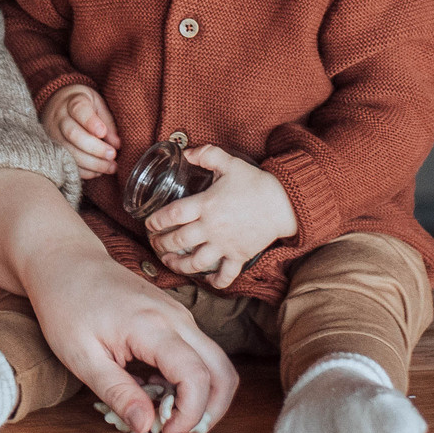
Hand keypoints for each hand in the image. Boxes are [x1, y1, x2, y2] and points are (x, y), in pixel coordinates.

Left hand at [0, 167, 238, 432]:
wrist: (64, 261)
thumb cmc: (66, 304)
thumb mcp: (80, 356)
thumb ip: (117, 392)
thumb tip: (147, 426)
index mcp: (153, 326)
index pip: (197, 377)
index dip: (190, 415)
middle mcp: (177, 318)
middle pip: (223, 372)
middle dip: (210, 411)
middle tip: (178, 432)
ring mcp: (179, 314)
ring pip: (216, 362)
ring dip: (203, 396)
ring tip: (167, 414)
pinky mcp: (175, 316)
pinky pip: (199, 352)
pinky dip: (192, 379)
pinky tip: (157, 389)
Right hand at [41, 84, 118, 178]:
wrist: (56, 105)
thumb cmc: (83, 105)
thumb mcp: (97, 104)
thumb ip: (107, 122)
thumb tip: (116, 144)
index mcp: (73, 102)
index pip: (79, 110)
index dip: (91, 122)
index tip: (103, 132)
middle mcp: (59, 117)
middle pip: (72, 134)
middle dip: (95, 148)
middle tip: (112, 155)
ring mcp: (53, 135)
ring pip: (69, 152)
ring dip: (92, 163)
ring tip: (111, 167)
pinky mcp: (52, 150)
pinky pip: (66, 164)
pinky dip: (84, 171)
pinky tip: (98, 171)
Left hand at [143, 144, 297, 289]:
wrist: (285, 203)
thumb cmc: (255, 183)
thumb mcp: (229, 162)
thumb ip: (206, 154)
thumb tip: (186, 151)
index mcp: (206, 204)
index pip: (172, 214)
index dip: (156, 220)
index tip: (149, 223)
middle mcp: (212, 228)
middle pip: (178, 241)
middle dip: (161, 244)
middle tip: (154, 243)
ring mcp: (225, 245)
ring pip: (196, 262)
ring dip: (179, 265)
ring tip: (169, 263)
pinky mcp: (239, 256)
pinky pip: (225, 275)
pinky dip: (214, 281)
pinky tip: (206, 278)